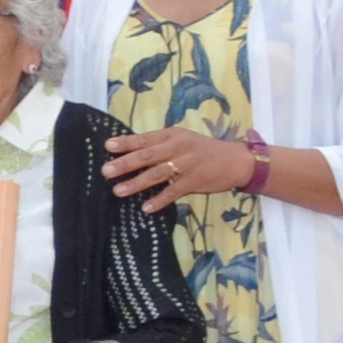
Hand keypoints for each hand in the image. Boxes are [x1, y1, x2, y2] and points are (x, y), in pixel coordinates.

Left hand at [102, 127, 250, 209]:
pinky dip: (159, 200)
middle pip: (147, 156)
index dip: (126, 142)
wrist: (235, 160)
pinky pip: (173, 192)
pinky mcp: (194, 181)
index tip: (107, 146)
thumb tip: (131, 151)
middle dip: (125, 163)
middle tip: (106, 171)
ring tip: (118, 190)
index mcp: (172, 135)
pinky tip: (145, 207)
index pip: (144, 139)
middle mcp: (177, 148)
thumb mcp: (182, 139)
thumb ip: (160, 144)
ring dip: (136, 183)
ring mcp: (186, 165)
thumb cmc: (203, 150)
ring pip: (157, 174)